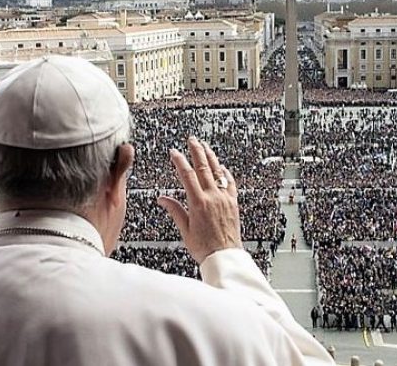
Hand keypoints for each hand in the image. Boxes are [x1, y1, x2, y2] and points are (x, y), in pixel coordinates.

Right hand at [157, 136, 241, 263]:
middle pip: (204, 168)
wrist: (224, 256)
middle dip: (197, 151)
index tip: (174, 152)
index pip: (187, 175)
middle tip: (192, 140)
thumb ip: (175, 211)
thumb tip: (162, 199)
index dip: (180, 161)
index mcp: (198, 203)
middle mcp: (213, 197)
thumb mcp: (185, 229)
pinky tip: (222, 167)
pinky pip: (230, 183)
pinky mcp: (233, 203)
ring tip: (205, 146)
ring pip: (218, 172)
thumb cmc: (204, 247)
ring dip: (211, 157)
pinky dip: (225, 173)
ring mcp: (225, 199)